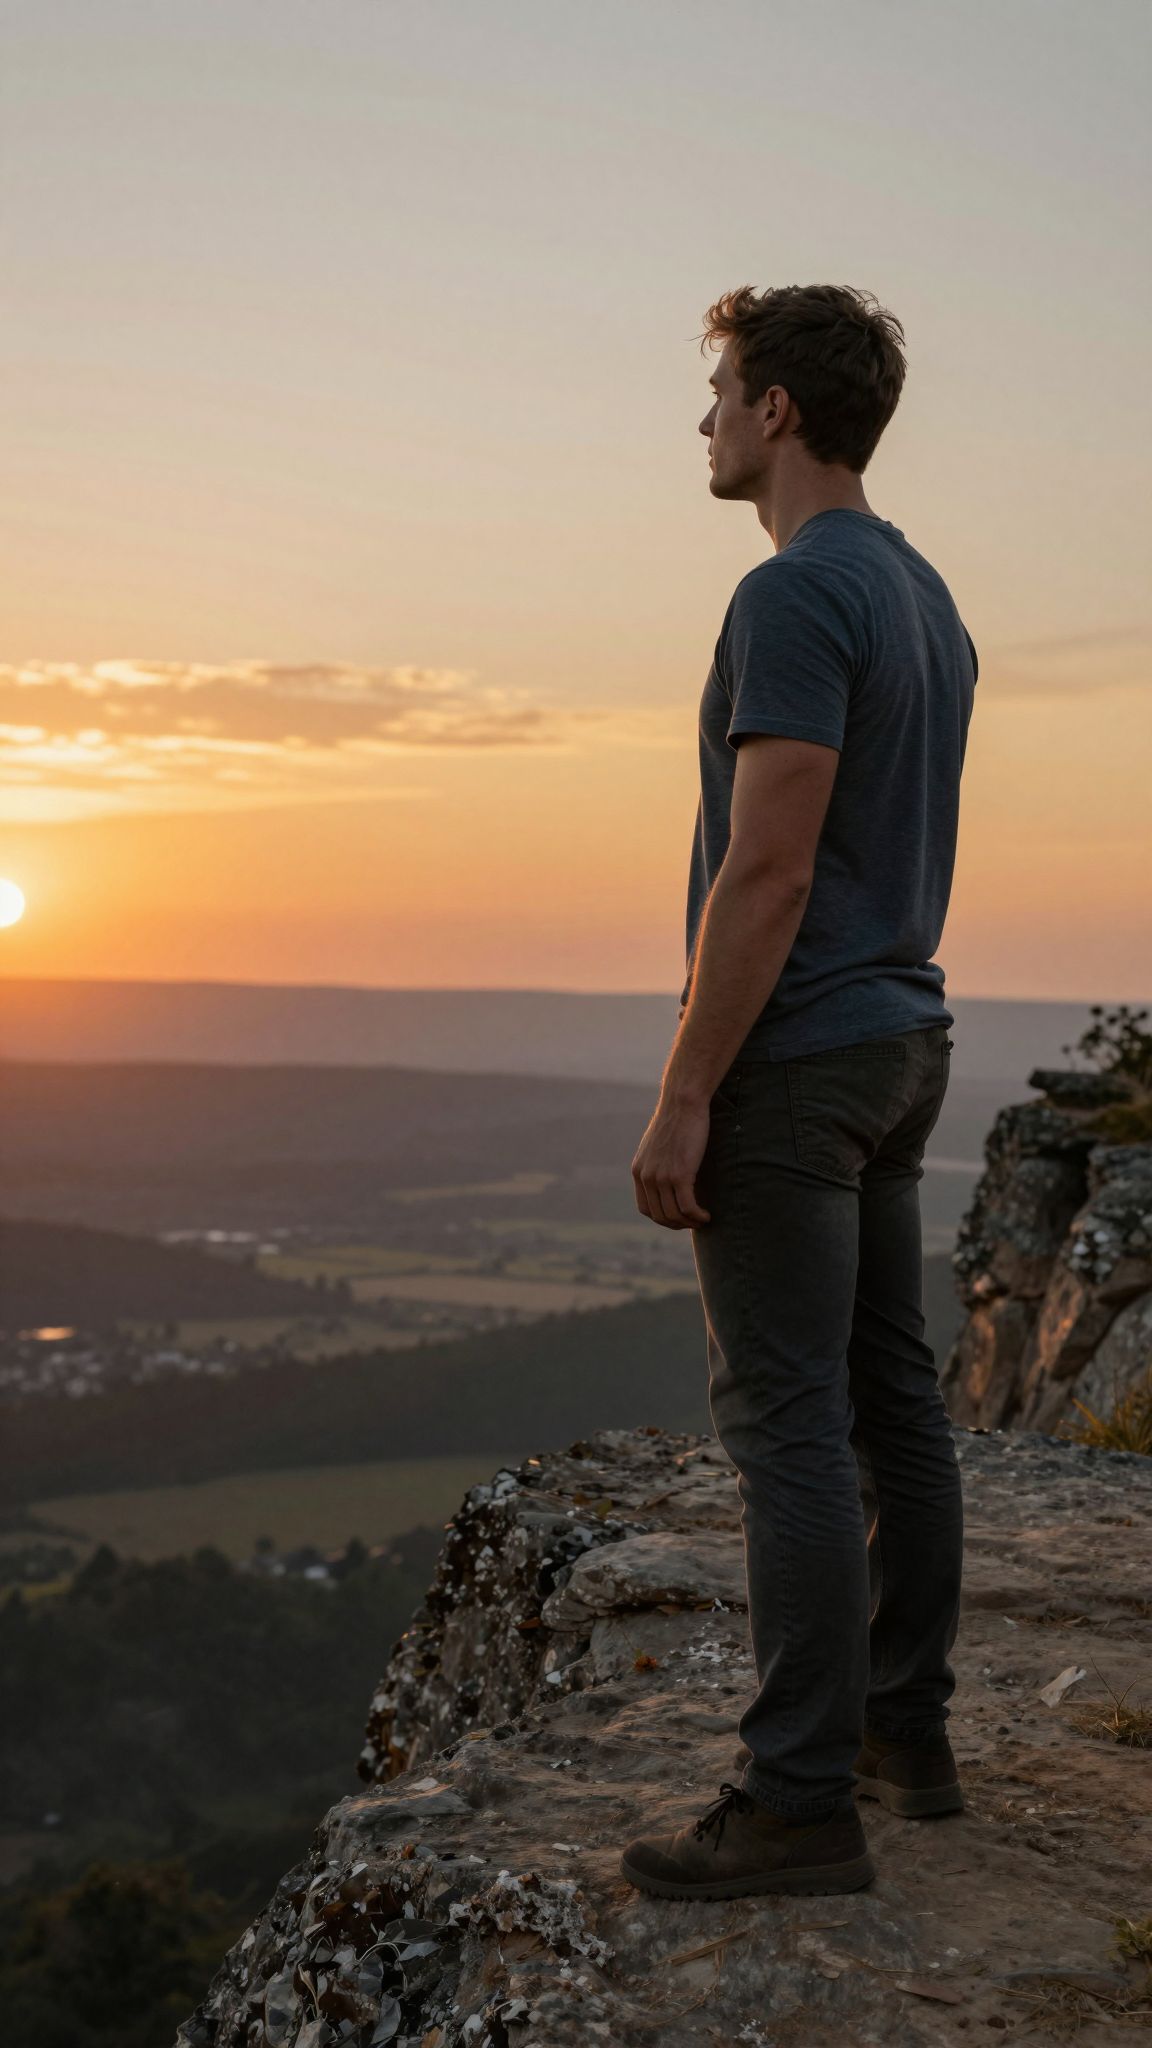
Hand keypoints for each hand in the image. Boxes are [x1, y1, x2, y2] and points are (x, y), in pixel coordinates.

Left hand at [631, 1094, 711, 1229]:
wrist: (682, 1103)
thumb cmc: (676, 1120)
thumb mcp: (658, 1145)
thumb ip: (657, 1163)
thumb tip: (668, 1178)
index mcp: (638, 1171)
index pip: (645, 1208)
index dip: (663, 1218)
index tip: (679, 1216)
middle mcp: (646, 1177)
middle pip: (660, 1216)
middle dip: (678, 1224)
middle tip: (694, 1221)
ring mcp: (661, 1177)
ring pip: (674, 1215)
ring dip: (690, 1222)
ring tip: (703, 1219)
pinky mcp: (679, 1175)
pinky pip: (688, 1207)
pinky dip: (698, 1215)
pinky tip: (707, 1215)